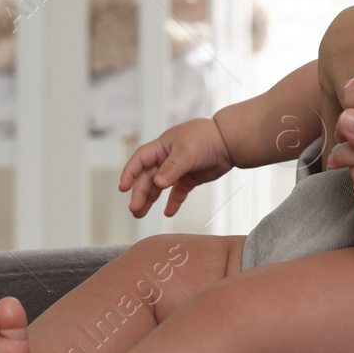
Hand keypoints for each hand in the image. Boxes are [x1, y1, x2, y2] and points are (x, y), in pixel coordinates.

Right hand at [118, 118, 233, 217]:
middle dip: (139, 193)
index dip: (130, 173)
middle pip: (148, 177)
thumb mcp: (187, 152)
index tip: (122, 188)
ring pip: (159, 187)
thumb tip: (157, 183)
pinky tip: (168, 212)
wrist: (230, 142)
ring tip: (140, 214)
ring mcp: (178, 169)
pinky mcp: (190, 178)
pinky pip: (178, 192)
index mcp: (161, 147)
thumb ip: (172, 169)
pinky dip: (173, 202)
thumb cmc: (207, 138)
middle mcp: (166, 158)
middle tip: (134, 209)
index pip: (140, 160)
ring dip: (150, 200)